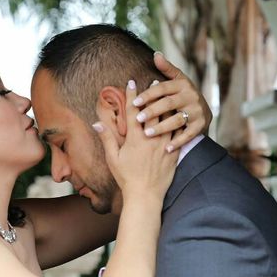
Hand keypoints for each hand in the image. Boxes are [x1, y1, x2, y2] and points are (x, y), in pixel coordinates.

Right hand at [92, 80, 178, 199]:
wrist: (145, 195)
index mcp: (135, 138)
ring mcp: (165, 144)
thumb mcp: (113, 159)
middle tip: (156, 80)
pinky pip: (179, 132)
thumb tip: (96, 123)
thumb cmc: (126, 178)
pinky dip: (179, 121)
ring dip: (168, 104)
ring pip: (169, 119)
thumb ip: (107, 139)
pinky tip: (181, 113)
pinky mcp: (174, 152)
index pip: (133, 111)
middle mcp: (151, 138)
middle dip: (154, 94)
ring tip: (170, 93)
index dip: (132, 94)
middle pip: (154, 110)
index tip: (131, 81)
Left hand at [132, 52, 211, 149]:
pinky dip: (178, 142)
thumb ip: (166, 68)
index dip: (148, 94)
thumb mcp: (177, 79)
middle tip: (138, 118)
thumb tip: (156, 54)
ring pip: (177, 120)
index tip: (134, 102)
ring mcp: (197, 112)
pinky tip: (166, 148)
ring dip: (162, 127)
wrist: (205, 110)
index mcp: (182, 85)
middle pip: (168, 104)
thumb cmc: (183, 94)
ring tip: (147, 133)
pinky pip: (188, 135)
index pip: (162, 88)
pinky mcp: (201, 125)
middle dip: (152, 111)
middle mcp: (191, 96)